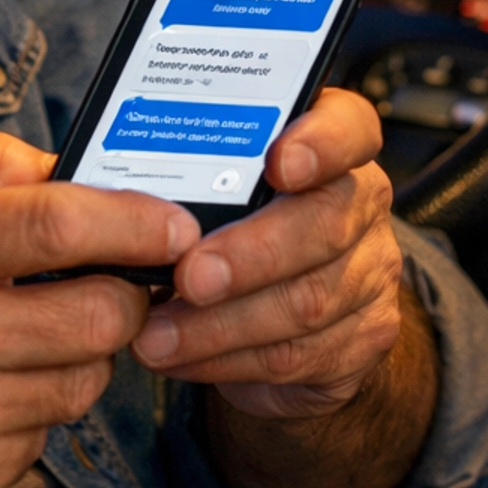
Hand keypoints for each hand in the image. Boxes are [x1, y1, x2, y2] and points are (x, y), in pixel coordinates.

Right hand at [0, 133, 198, 487]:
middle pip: (102, 317)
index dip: (141, 223)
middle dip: (125, 294)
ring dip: (77, 354)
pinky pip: (43, 437)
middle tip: (111, 281)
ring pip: (83, 382)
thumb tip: (75, 169)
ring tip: (22, 332)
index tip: (178, 225)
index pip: (64, 227)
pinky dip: (31, 408)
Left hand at [133, 87, 400, 419]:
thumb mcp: (215, 185)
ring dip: (220, 323)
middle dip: (250, 253)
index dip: (322, 142)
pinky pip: (296, 355)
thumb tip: (117, 199)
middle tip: (189, 276)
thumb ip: (192, 179)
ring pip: (307, 301)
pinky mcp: (363, 338)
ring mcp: (370, 273)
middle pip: (325, 222)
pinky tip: (179, 357)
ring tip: (156, 333)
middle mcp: (360, 203)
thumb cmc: (230, 224)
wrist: (284, 311)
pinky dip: (226, 360)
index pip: (350, 126)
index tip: (279, 162)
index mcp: (331, 145)